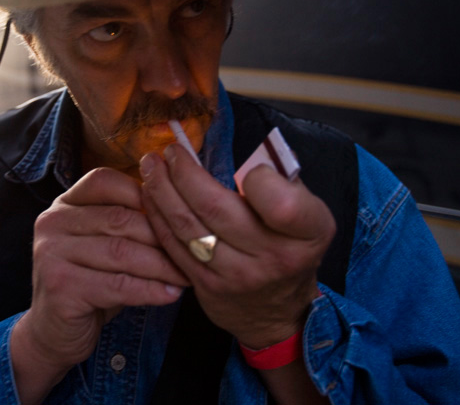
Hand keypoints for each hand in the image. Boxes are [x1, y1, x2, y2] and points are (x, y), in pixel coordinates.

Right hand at [11, 167, 187, 402]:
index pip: (105, 181)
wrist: (54, 333)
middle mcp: (53, 221)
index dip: (144, 194)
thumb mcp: (104, 245)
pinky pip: (117, 284)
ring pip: (121, 251)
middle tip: (193, 250)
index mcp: (65, 204)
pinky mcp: (60, 286)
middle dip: (161, 235)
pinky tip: (170, 294)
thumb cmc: (90, 282)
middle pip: (120, 218)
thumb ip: (127, 222)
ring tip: (186, 275)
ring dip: (161, 265)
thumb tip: (179, 206)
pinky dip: (149, 290)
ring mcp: (51, 252)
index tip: (174, 212)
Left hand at [139, 143, 334, 348]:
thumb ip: (284, 181)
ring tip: (151, 165)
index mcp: (307, 233)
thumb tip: (258, 149)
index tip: (246, 167)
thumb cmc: (290, 246)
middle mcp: (273, 257)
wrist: (278, 310)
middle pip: (216, 208)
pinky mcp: (206, 286)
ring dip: (162, 190)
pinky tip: (151, 194)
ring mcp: (236, 275)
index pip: (281, 203)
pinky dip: (158, 216)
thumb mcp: (308, 214)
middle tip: (171, 151)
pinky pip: (174, 246)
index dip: (259, 179)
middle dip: (185, 173)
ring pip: (187, 226)